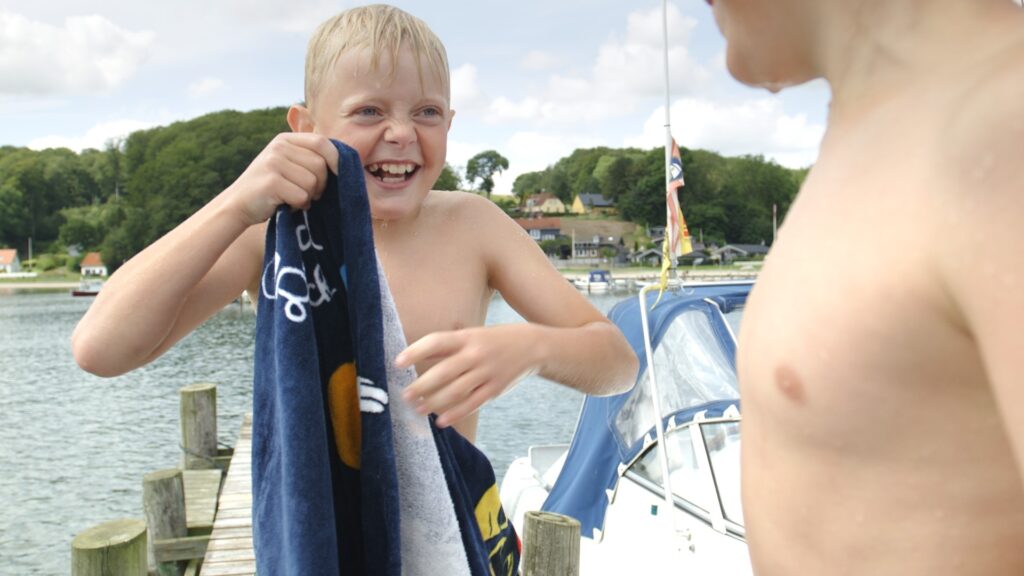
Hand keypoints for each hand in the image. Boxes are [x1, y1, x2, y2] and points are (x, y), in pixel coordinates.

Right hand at [225, 132, 339, 225]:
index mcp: (285, 139)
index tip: (340, 175)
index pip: (321, 142)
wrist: (237, 204)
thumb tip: (345, 160)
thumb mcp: (287, 164)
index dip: (336, 159)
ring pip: (312, 182)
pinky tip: (286, 204)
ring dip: (308, 197)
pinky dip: (299, 205)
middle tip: (308, 194)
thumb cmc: (270, 188)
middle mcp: (279, 147)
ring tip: (294, 198)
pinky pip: (301, 196)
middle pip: (320, 165)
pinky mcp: (271, 182)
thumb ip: (308, 157)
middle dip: (321, 185)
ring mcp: (273, 163)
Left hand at [396, 324, 540, 427]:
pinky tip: (441, 420)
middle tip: (405, 395)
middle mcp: (476, 354)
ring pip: (456, 392)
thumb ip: (447, 345)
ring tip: (418, 409)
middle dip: (421, 386)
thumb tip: (416, 355)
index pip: (436, 342)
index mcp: (467, 338)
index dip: (415, 351)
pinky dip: (455, 414)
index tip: (397, 362)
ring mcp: (486, 373)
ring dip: (434, 402)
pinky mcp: (495, 389)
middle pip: (443, 372)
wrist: (533, 346)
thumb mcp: (472, 335)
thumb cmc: (495, 340)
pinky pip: (472, 404)